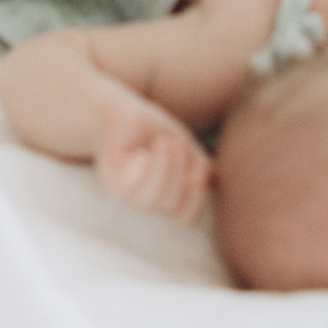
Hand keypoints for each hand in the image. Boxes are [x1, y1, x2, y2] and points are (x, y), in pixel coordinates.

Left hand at [90, 84, 213, 220]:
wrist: (117, 108)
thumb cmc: (150, 128)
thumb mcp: (182, 145)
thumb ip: (198, 164)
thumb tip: (214, 182)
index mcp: (164, 197)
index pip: (187, 219)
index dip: (200, 198)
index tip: (202, 168)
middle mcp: (145, 202)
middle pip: (175, 208)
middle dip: (185, 174)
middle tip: (179, 145)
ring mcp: (127, 196)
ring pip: (158, 200)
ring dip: (169, 167)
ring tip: (165, 142)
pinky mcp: (113, 184)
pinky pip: (139, 187)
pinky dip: (151, 164)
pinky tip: (145, 150)